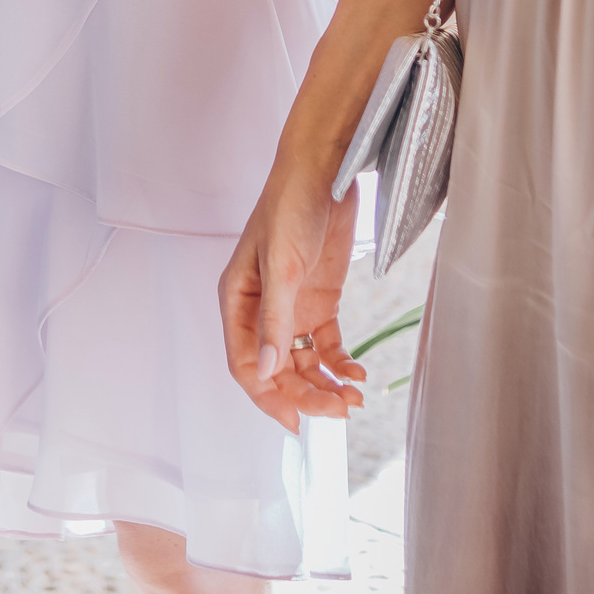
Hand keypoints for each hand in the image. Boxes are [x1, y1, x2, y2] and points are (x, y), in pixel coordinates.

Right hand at [220, 152, 365, 433]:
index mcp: (237, 301)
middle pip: (278, 369)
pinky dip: (339, 363)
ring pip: (303, 362)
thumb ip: (275, 320)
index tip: (296, 423)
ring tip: (352, 398)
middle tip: (337, 412)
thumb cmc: (290, 205)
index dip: (268, 397)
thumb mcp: (282, 265)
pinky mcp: (319, 299)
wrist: (325, 169)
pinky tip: (356, 373)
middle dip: (305, 394)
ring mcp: (292, 306)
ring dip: (325, 384)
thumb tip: (266, 370)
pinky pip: (325, 345)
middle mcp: (261, 309)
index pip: (246, 365)